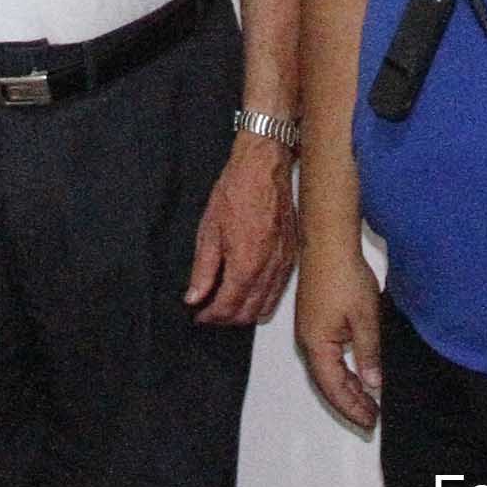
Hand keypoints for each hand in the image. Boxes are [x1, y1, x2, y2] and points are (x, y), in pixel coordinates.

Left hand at [183, 134, 297, 324]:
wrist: (264, 168)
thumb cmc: (237, 191)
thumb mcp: (209, 230)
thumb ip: (202, 269)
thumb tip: (194, 296)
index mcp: (246, 264)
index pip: (228, 307)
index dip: (210, 316)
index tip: (199, 314)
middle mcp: (269, 269)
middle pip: (248, 313)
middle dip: (227, 318)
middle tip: (209, 311)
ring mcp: (284, 264)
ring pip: (266, 306)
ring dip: (245, 312)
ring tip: (226, 304)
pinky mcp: (292, 257)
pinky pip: (278, 290)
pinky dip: (262, 299)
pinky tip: (248, 291)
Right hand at [295, 241, 382, 428]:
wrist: (329, 244)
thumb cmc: (342, 275)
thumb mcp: (365, 318)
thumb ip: (368, 353)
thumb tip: (373, 383)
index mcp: (316, 344)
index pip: (334, 387)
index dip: (352, 407)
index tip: (371, 421)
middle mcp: (308, 341)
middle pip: (327, 383)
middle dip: (348, 403)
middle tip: (372, 419)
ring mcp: (309, 331)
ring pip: (327, 371)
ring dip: (346, 388)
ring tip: (368, 402)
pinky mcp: (315, 321)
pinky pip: (327, 357)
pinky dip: (342, 371)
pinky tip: (358, 373)